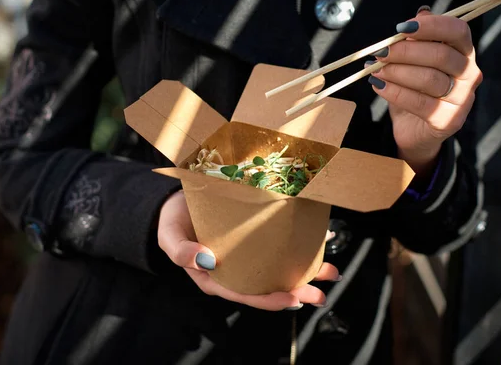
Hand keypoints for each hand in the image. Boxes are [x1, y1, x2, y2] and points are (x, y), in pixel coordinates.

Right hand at [158, 190, 340, 310]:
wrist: (177, 201)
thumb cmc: (172, 222)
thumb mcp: (169, 237)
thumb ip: (180, 252)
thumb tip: (206, 261)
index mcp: (216, 277)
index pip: (245, 294)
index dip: (269, 300)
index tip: (292, 298)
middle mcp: (236, 270)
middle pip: (268, 285)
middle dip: (298, 291)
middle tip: (320, 293)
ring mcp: (248, 254)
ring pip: (279, 267)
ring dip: (307, 271)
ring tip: (331, 272)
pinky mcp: (255, 236)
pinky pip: (279, 243)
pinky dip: (302, 242)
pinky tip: (322, 238)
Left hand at [367, 7, 482, 174]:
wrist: (414, 130)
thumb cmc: (414, 90)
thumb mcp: (413, 62)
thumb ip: (416, 39)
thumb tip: (420, 12)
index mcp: (464, 53)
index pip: (457, 31)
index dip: (430, 26)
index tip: (401, 28)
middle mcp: (469, 74)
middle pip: (440, 55)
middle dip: (404, 51)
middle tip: (380, 52)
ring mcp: (462, 99)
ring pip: (428, 79)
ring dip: (396, 72)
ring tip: (375, 70)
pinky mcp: (448, 120)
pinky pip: (419, 103)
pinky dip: (393, 92)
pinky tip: (378, 85)